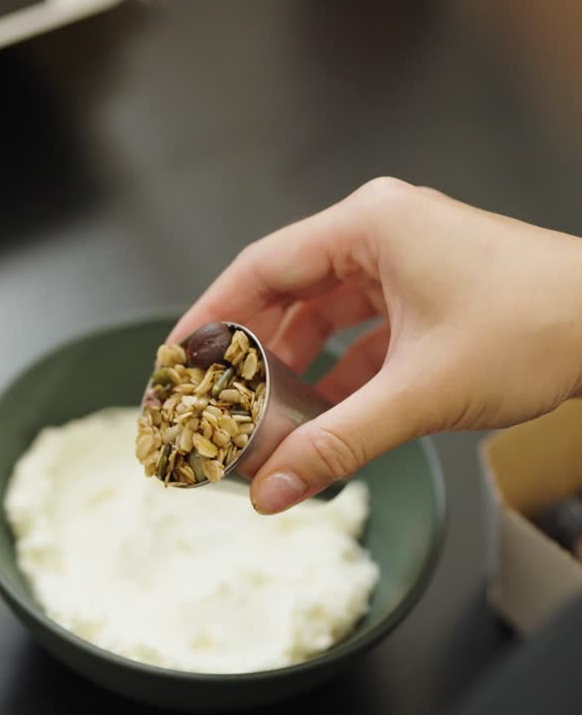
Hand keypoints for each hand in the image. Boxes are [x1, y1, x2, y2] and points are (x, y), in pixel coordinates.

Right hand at [172, 178, 581, 512]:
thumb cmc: (536, 328)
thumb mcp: (420, 393)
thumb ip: (338, 443)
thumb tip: (275, 489)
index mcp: (370, 226)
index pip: (262, 267)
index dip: (212, 315)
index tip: (178, 358)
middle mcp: (384, 231)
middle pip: (290, 290)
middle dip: (255, 350)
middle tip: (218, 397)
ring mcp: (411, 258)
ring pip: (329, 313)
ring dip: (301, 365)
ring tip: (269, 416)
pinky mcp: (433, 289)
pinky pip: (367, 328)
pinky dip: (345, 369)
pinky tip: (331, 413)